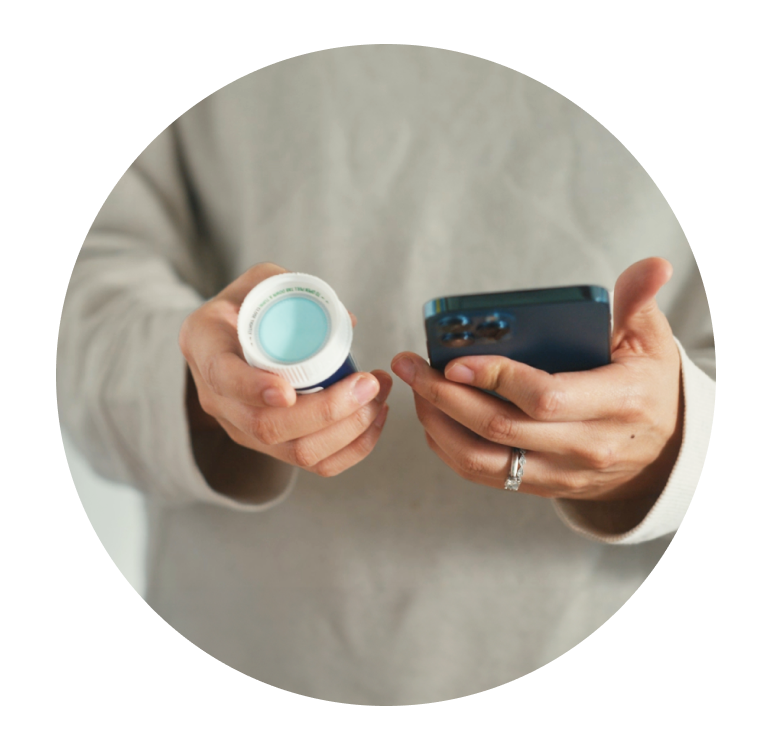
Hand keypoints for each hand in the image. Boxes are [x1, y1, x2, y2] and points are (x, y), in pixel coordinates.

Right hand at [180, 262, 391, 476]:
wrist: (231, 338)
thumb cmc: (249, 304)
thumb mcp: (261, 281)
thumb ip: (296, 289)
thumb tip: (347, 321)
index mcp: (205, 346)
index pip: (224, 377)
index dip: (253, 388)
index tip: (287, 391)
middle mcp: (216, 397)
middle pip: (267, 425)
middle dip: (328, 411)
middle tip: (369, 383)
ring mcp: (241, 427)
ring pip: (295, 451)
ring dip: (349, 430)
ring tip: (379, 397)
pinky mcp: (269, 446)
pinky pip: (314, 463)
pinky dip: (352, 449)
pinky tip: (374, 421)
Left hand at [391, 258, 682, 501]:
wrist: (660, 454)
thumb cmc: (647, 387)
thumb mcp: (650, 342)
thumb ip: (637, 304)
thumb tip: (651, 266)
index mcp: (617, 403)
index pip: (543, 398)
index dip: (494, 378)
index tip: (452, 360)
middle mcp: (586, 446)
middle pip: (499, 429)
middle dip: (444, 396)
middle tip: (411, 366)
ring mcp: (560, 473)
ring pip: (481, 459)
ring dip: (438, 425)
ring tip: (416, 390)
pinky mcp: (540, 486)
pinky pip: (483, 474)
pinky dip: (449, 448)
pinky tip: (434, 418)